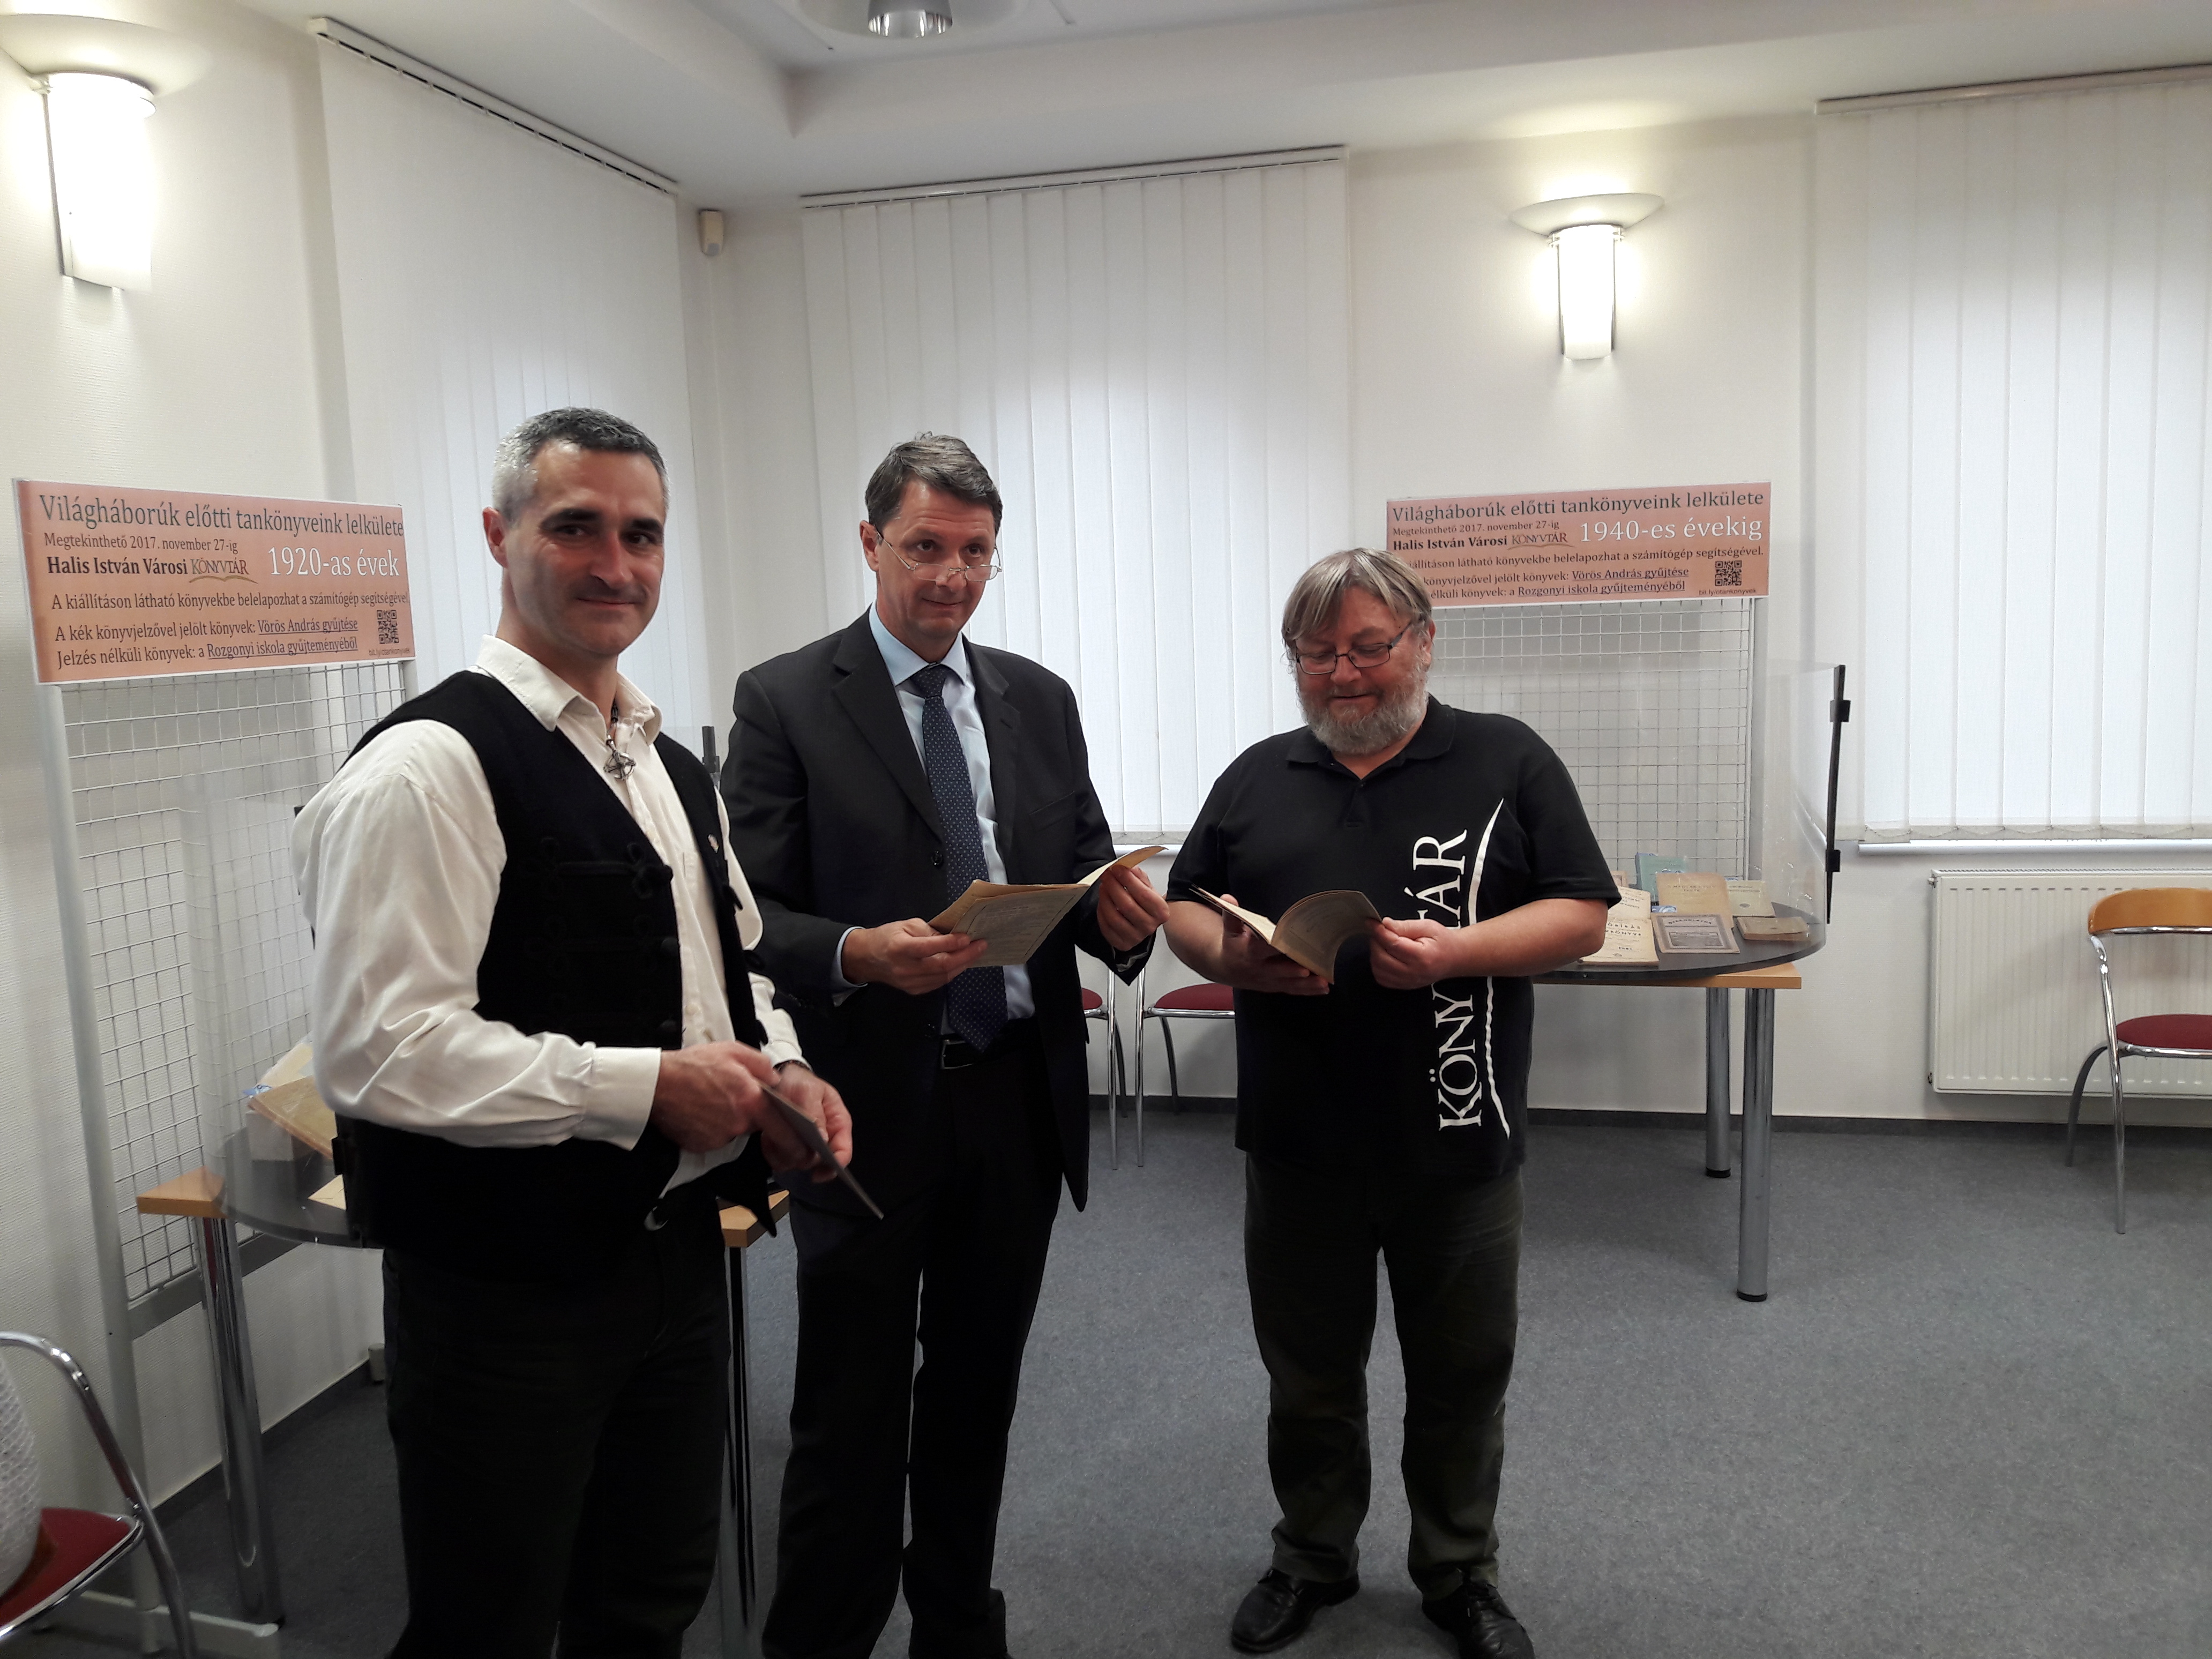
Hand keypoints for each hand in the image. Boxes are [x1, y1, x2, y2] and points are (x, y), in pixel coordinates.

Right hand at [648, 1041, 776, 1152]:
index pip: (781, 1123)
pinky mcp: (702, 1146)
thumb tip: (775, 1079)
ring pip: (734, 1130)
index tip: (788, 1128)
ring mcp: (719, 1137)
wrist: (657, 1083)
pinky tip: (699, 1111)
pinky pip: (715, 1137)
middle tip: (728, 1095)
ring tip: (709, 1100)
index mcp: (751, 1101)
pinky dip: (710, 1128)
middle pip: (755, 1123)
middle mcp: (738, 1124)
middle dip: (748, 1112)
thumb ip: (762, 1065)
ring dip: (728, 1119)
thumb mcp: (733, 1051)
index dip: (786, 1125)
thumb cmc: (692, 1065)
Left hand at [762, 1061, 853, 1183]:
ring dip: (784, 1154)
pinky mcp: (787, 1148)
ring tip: (774, 1135)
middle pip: (818, 1162)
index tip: (818, 1173)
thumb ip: (815, 1113)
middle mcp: (825, 1138)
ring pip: (797, 1164)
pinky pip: (779, 1162)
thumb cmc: (799, 1082)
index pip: (843, 1151)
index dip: (834, 1165)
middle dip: (801, 1156)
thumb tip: (823, 1140)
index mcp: (838, 1123)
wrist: (778, 1079)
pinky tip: (767, 1138)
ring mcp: (806, 1145)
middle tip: (786, 1141)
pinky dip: (771, 1153)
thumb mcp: (807, 1091)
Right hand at [842, 918, 989, 993]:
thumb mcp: (906, 925)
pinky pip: (938, 983)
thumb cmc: (886, 937)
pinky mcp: (914, 990)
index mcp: (900, 948)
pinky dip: (952, 973)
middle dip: (965, 955)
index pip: (929, 947)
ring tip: (975, 953)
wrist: (866, 958)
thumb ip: (929, 932)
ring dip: (962, 965)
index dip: (951, 943)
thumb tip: (951, 937)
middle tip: (981, 945)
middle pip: (941, 966)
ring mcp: (910, 982)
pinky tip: (961, 963)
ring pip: (943, 977)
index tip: (968, 937)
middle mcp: (905, 968)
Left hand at [1095, 865, 1169, 952]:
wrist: (1143, 922)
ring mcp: (1135, 937)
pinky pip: (1106, 927)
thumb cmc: (1145, 905)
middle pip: (1127, 905)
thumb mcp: (1147, 887)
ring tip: (1103, 887)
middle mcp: (1150, 926)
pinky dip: (1101, 912)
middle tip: (1107, 876)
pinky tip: (1103, 903)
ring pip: (1114, 917)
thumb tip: (1127, 865)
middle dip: (1114, 887)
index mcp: (1160, 911)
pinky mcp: (1122, 943)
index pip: (1143, 894)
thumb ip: (1138, 875)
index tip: (1118, 869)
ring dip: (1105, 898)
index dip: (1128, 880)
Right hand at [1213, 893, 1328, 995]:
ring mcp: (1268, 980)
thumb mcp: (1230, 929)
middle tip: (1310, 970)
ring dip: (1306, 984)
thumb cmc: (1232, 945)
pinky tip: (1323, 989)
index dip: (1272, 948)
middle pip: (1278, 971)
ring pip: (1288, 983)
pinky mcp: (1275, 986)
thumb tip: (1228, 897)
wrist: (1225, 967)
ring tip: (1323, 982)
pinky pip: (1292, 990)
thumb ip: (1232, 914)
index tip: (1284, 946)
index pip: (1260, 950)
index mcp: (1248, 953)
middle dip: (1293, 972)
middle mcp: (1259, 969)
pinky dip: (1308, 991)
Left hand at [1368, 917, 1466, 988]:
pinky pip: (1382, 978)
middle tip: (1380, 931)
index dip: (1379, 931)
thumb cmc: (1442, 941)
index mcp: (1422, 957)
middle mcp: (1414, 973)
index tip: (1372, 922)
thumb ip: (1404, 926)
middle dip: (1376, 942)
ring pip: (1378, 970)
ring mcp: (1408, 982)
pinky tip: (1385, 955)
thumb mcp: (1427, 926)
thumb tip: (1385, 924)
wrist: (1454, 958)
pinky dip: (1378, 966)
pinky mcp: (1403, 986)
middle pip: (1381, 958)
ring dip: (1375, 954)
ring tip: (1384, 943)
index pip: (1392, 944)